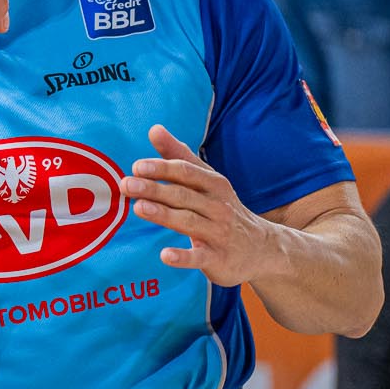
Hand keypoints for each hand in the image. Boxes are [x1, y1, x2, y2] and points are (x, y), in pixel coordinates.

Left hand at [122, 125, 279, 286]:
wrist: (262, 248)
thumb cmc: (222, 208)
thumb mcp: (207, 180)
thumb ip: (179, 156)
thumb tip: (154, 129)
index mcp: (214, 185)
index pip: (186, 172)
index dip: (162, 168)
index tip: (137, 166)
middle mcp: (218, 206)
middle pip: (183, 195)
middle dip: (154, 189)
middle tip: (127, 184)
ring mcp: (219, 233)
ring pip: (189, 222)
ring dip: (164, 215)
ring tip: (138, 208)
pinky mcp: (218, 259)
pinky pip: (199, 257)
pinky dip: (183, 257)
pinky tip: (165, 255)